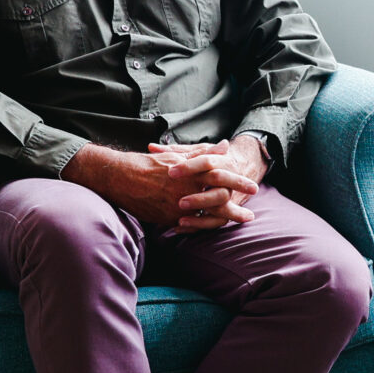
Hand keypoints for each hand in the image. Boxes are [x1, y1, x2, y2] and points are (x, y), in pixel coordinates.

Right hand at [64, 140, 261, 230]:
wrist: (119, 178)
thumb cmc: (150, 163)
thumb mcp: (177, 156)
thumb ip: (203, 154)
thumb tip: (225, 146)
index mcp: (190, 172)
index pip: (221, 176)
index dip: (238, 182)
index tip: (254, 188)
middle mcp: (186, 190)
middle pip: (217, 201)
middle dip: (235, 210)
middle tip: (251, 216)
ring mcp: (176, 207)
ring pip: (205, 216)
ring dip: (222, 221)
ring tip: (237, 224)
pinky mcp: (167, 218)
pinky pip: (188, 225)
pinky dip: (200, 225)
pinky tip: (211, 226)